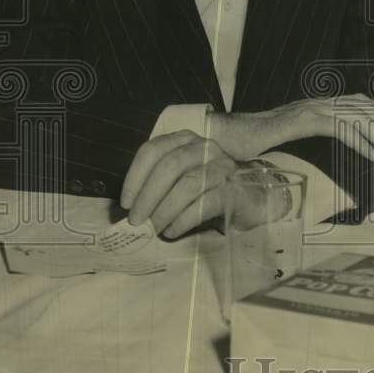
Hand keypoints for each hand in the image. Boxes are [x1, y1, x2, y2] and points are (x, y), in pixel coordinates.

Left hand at [119, 130, 239, 236]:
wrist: (247, 200)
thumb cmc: (205, 191)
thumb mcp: (178, 181)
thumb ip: (157, 187)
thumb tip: (131, 208)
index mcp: (185, 141)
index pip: (154, 149)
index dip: (135, 176)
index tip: (126, 202)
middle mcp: (205, 147)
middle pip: (170, 165)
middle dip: (148, 195)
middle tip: (136, 221)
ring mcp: (222, 166)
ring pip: (188, 183)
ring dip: (165, 209)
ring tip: (155, 228)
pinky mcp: (235, 188)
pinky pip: (206, 203)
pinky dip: (184, 219)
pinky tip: (173, 231)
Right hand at [208, 94, 373, 162]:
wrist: (229, 135)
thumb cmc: (256, 140)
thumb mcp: (293, 136)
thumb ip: (312, 134)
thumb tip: (331, 149)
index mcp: (318, 104)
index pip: (360, 102)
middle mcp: (318, 102)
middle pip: (365, 107)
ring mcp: (311, 110)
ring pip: (357, 117)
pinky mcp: (303, 122)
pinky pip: (340, 129)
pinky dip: (360, 142)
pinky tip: (371, 157)